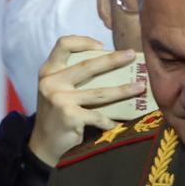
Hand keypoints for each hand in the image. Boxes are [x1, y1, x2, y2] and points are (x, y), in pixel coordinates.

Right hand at [28, 37, 140, 166]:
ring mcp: (59, 99)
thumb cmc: (57, 113)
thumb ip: (72, 76)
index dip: (83, 41)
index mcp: (48, 71)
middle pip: (87, 65)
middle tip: (131, 55)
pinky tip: (119, 124)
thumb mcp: (57, 90)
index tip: (101, 46)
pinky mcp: (69, 116)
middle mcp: (51, 82)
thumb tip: (110, 63)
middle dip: (113, 59)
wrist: (44, 144)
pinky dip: (111, 121)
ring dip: (124, 90)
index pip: (63, 44)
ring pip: (99, 92)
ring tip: (141, 87)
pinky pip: (98, 116)